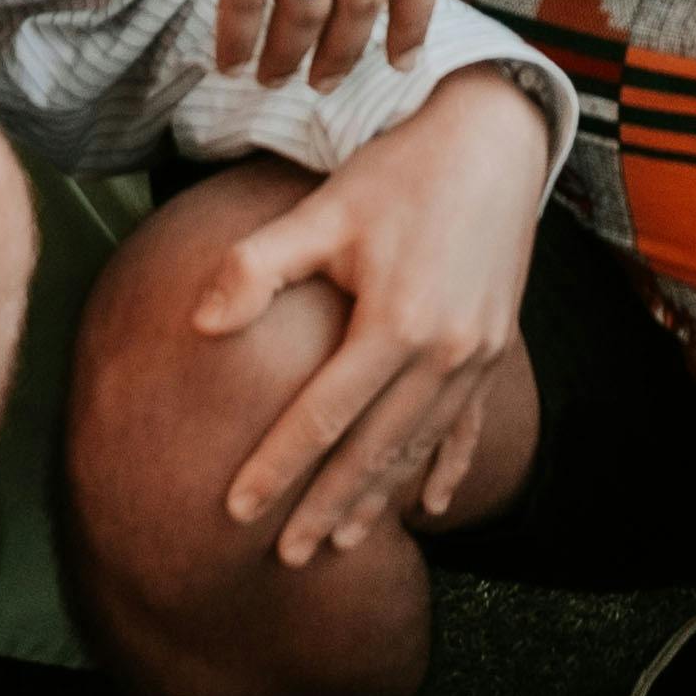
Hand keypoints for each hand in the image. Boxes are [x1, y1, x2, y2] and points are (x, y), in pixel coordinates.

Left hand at [181, 78, 553, 567]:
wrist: (494, 139)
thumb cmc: (400, 171)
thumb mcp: (324, 208)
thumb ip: (259, 266)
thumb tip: (200, 327)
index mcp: (396, 323)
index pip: (323, 416)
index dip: (278, 467)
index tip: (238, 512)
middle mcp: (443, 352)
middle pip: (374, 449)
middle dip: (328, 507)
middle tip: (289, 557)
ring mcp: (476, 356)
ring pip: (418, 446)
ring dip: (380, 498)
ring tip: (342, 540)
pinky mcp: (495, 348)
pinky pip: (469, 425)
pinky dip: (449, 468)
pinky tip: (433, 507)